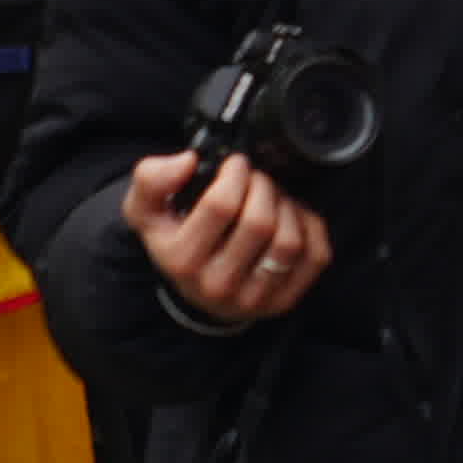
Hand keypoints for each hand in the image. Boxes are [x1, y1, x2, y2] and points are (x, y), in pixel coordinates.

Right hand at [132, 145, 323, 323]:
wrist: (196, 289)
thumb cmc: (175, 239)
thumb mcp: (147, 211)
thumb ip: (151, 179)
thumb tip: (187, 162)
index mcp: (182, 261)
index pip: (221, 205)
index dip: (235, 173)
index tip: (236, 164)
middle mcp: (217, 286)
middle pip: (260, 223)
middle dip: (263, 186)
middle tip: (256, 178)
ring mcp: (254, 299)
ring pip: (290, 241)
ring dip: (286, 206)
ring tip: (272, 198)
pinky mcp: (284, 300)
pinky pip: (315, 255)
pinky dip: (309, 227)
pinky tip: (290, 218)